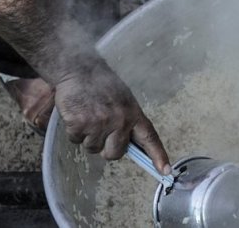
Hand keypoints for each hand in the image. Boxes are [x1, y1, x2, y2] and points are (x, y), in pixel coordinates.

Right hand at [53, 59, 168, 171]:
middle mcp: (119, 120)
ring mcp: (99, 123)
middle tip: (99, 128)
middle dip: (106, 148)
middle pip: (115, 153)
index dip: (158, 155)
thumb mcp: (122, 99)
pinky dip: (73, 131)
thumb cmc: (100, 84)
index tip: (166, 170)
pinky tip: (76, 113)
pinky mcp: (80, 124)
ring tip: (87, 114)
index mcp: (133, 113)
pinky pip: (76, 141)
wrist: (78, 68)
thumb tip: (125, 144)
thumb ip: (126, 120)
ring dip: (87, 136)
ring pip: (92, 148)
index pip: (149, 137)